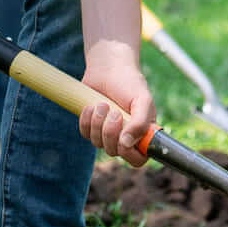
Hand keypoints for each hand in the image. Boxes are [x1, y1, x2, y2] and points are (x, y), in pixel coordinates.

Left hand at [80, 40, 156, 165]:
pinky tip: (91, 106)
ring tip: (102, 104)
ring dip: (98, 123)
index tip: (125, 138)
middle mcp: (125, 136)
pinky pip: (85, 134)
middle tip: (114, 112)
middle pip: (115, 152)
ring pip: (98, 143)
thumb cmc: (129, 83)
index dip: (130, 154)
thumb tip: (127, 144)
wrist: (108, 67)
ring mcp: (107, 132)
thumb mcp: (142, 101)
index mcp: (142, 133)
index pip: (138, 159)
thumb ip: (140, 123)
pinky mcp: (91, 126)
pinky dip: (86, 120)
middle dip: (110, 133)